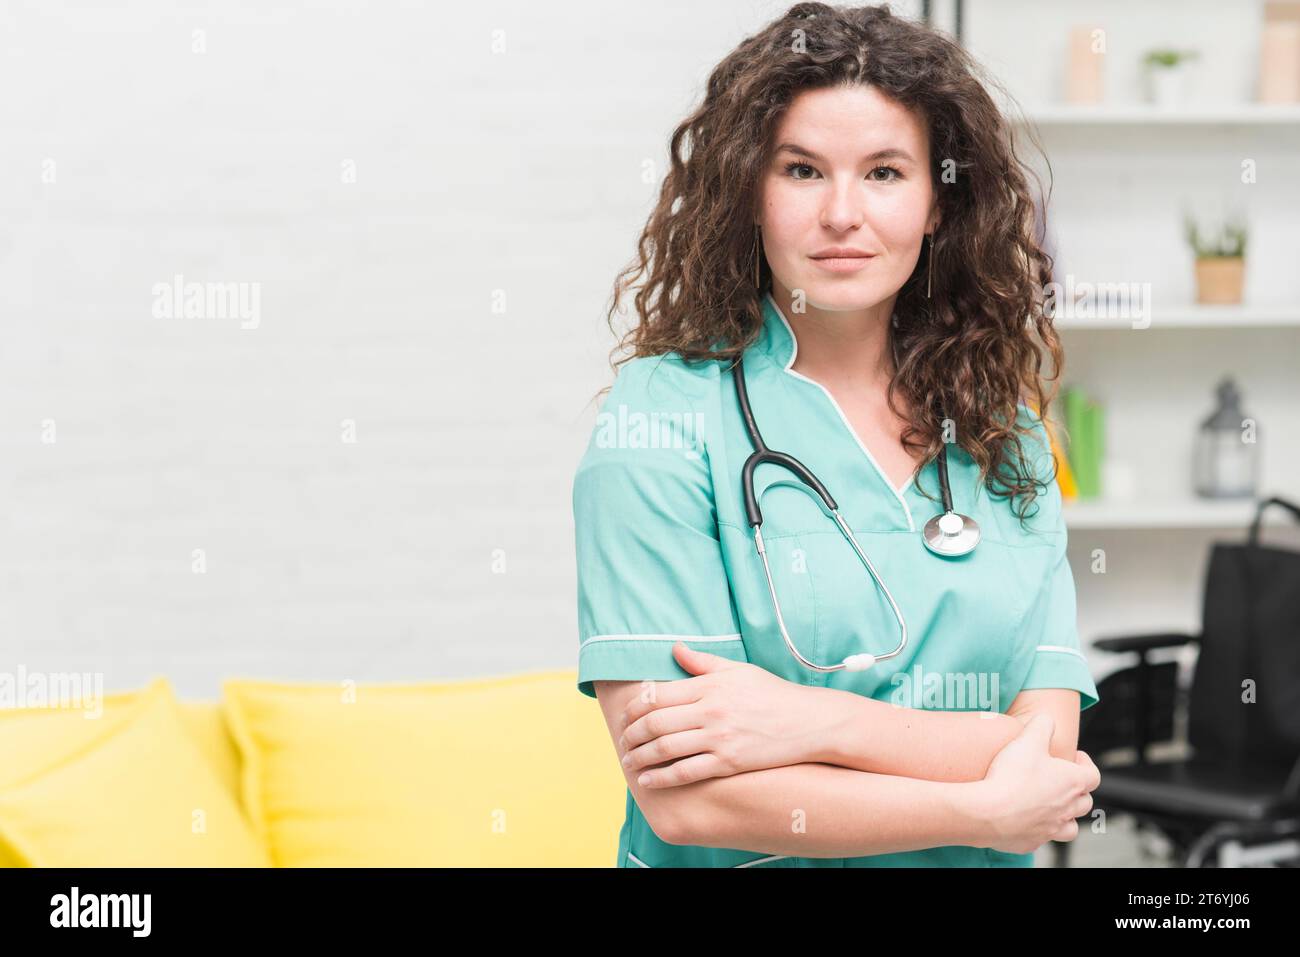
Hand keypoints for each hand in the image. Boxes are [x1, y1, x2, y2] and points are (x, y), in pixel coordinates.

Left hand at [616, 641, 819, 787]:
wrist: (808, 722)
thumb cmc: (772, 693)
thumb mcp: (738, 670)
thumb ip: (702, 662)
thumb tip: (674, 647)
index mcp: (710, 685)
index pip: (657, 695)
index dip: (634, 708)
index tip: (624, 717)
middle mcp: (711, 711)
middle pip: (655, 723)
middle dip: (631, 734)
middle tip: (622, 741)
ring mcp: (719, 738)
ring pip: (665, 749)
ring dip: (640, 757)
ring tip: (629, 762)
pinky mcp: (728, 762)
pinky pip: (686, 772)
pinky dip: (662, 777)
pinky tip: (649, 781)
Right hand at [969, 713, 1100, 854]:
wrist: (988, 812)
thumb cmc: (1011, 776)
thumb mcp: (1028, 739)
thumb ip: (1042, 724)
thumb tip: (1047, 720)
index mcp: (1072, 783)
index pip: (1093, 775)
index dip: (1086, 764)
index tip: (1074, 757)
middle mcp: (1067, 809)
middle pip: (1085, 801)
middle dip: (1076, 790)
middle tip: (1060, 779)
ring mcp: (1051, 828)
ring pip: (1071, 826)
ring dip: (1066, 816)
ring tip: (1051, 806)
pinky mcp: (1032, 842)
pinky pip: (1043, 838)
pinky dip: (1039, 829)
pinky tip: (1024, 820)